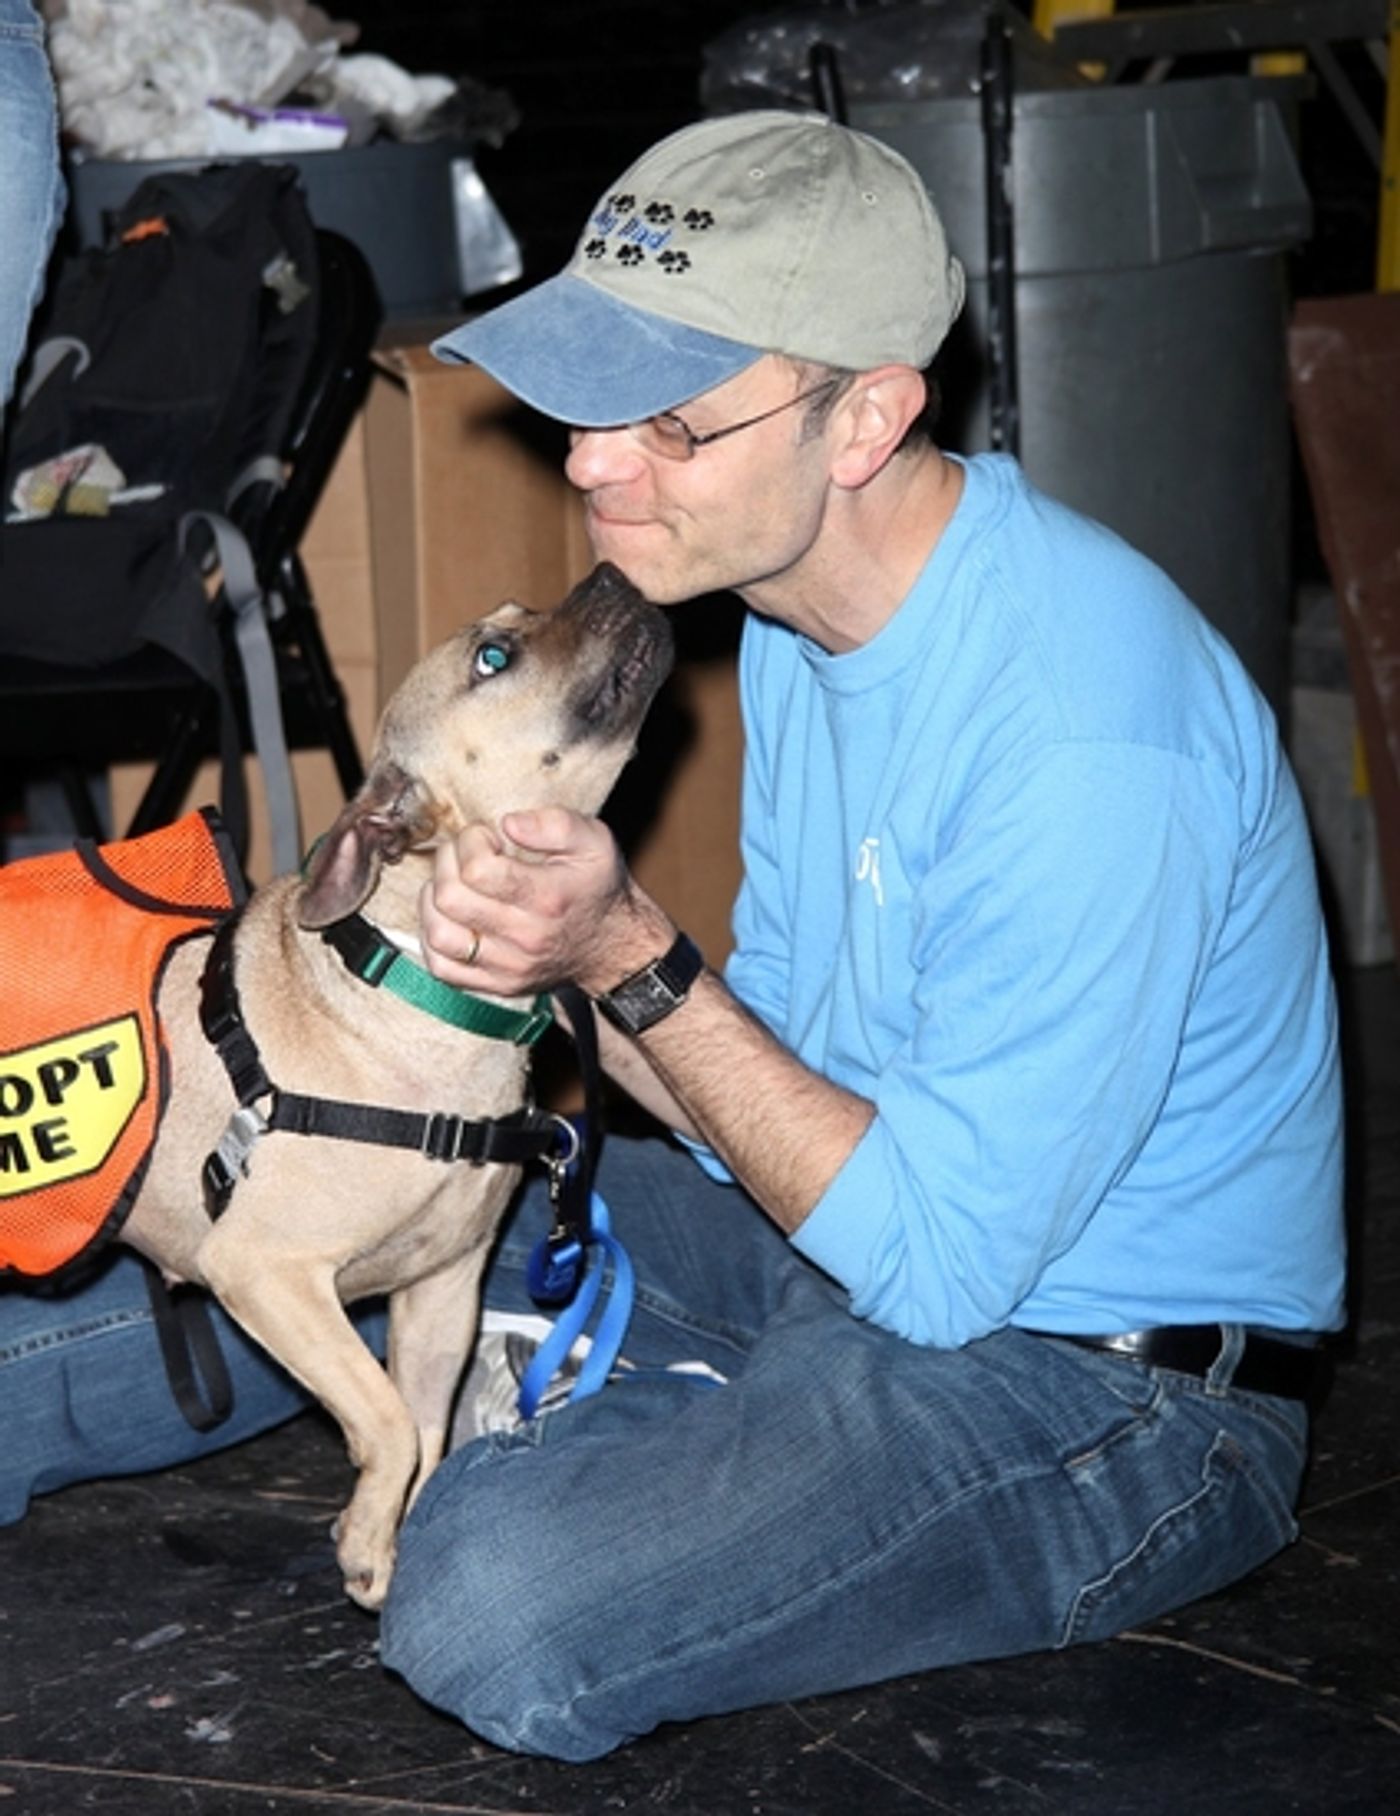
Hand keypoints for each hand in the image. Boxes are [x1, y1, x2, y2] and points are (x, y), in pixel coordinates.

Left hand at [419, 807, 638, 995]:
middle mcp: (526, 937)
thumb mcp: (594, 842)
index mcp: (548, 898)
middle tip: (465, 854)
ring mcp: (508, 966)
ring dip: (434, 900)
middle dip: (447, 863)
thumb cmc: (596, 887)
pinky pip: (441, 968)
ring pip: (439, 935)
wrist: (612, 945)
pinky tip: (450, 915)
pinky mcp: (496, 984)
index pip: (479, 871)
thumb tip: (508, 824)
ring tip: (453, 883)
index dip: (471, 842)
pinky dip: (433, 937)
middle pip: (451, 899)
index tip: (488, 836)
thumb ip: (556, 824)